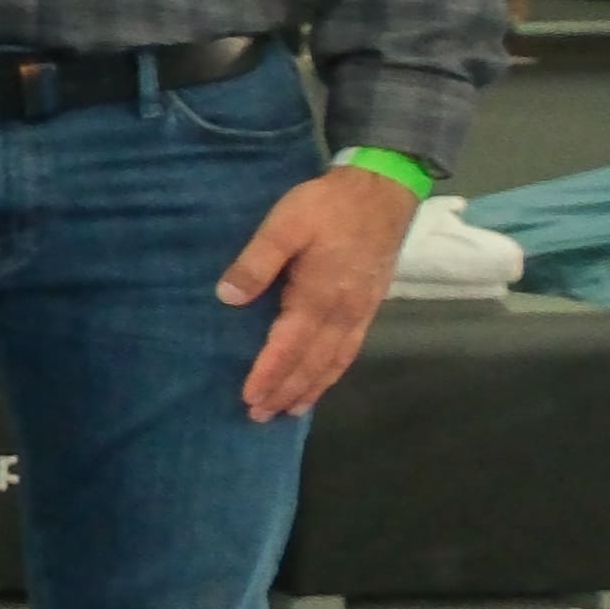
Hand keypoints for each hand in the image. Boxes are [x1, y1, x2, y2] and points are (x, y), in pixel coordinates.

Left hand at [218, 163, 420, 422]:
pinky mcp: (369, 305)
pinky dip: (334, 371)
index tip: (249, 398)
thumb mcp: (284, 224)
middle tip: (259, 417)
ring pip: (335, 361)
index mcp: (318, 296)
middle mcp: (342, 313)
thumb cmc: (327, 206)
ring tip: (288, 411)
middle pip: (312, 363)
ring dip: (310, 388)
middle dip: (286, 391)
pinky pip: (350, 349)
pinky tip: (322, 379)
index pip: (288, 347)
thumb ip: (256, 262)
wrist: (382, 191)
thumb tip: (227, 297)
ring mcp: (360, 312)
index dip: (269, 375)